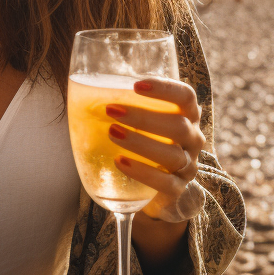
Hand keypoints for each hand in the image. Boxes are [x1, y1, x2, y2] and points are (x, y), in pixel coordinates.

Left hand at [106, 77, 205, 221]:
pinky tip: (120, 162)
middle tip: (111, 110)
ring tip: (112, 133)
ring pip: (172, 155)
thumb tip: (81, 88)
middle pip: (178, 126)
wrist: (152, 187)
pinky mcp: (177, 189)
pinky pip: (166, 183)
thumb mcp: (138, 120)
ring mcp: (187, 165)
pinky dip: (143, 172)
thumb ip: (124, 104)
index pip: (185, 96)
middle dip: (143, 117)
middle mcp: (192, 139)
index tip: (136, 85)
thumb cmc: (143, 140)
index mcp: (187, 115)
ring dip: (141, 143)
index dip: (165, 88)